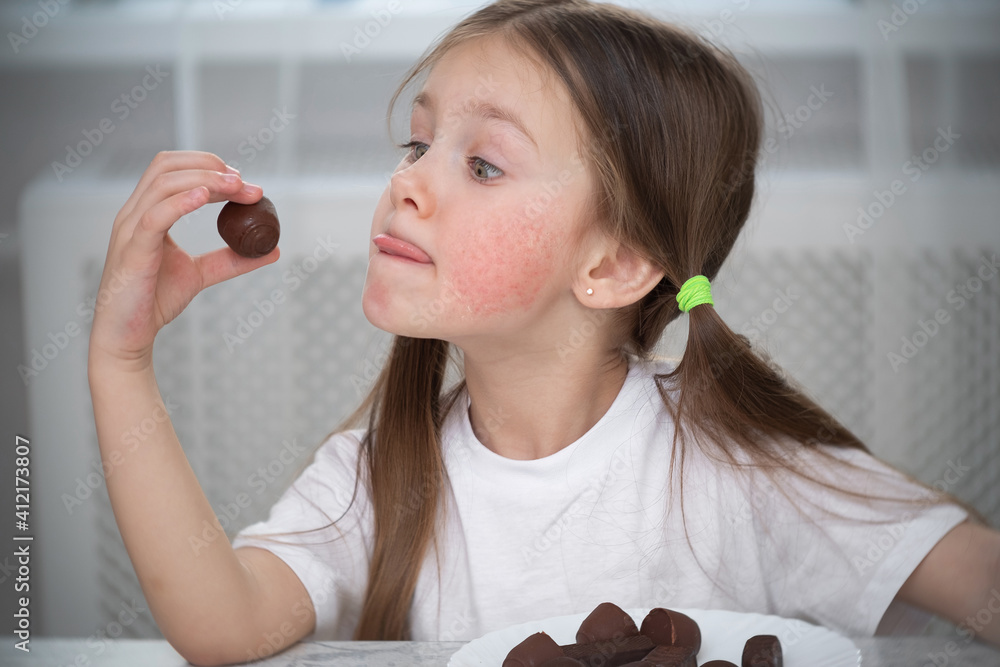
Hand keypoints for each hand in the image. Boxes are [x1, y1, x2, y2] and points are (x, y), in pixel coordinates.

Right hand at [88, 150, 278, 371]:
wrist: (128, 335)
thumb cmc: (155, 300)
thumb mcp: (201, 274)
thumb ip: (231, 259)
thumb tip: (273, 251)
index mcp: (147, 212)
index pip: (173, 170)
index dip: (208, 166)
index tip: (242, 181)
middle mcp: (134, 214)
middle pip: (166, 166)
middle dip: (209, 167)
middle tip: (243, 183)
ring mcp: (130, 230)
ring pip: (163, 185)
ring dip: (204, 181)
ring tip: (235, 187)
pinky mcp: (132, 251)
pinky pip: (154, 218)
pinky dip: (180, 203)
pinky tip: (204, 198)